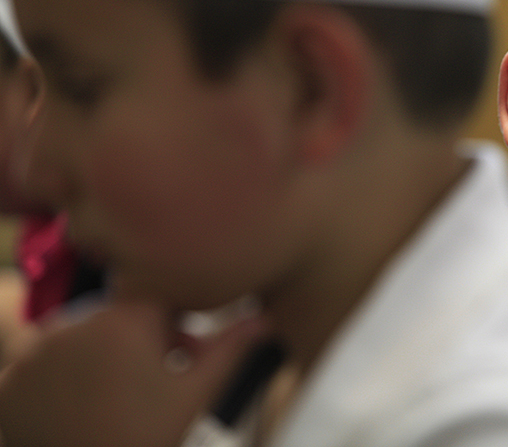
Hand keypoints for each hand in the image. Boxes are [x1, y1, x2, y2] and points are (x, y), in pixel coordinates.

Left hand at [0, 299, 269, 446]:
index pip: (160, 292)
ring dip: (108, 354)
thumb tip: (265, 320)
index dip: (178, 316)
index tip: (186, 345)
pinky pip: (51, 360)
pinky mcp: (12, 377)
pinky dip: (69, 374)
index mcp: (125, 320)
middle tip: (160, 378)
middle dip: (144, 338)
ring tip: (124, 395)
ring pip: (88, 335)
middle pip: (123, 314)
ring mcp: (38, 350)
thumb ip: (229, 350)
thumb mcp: (192, 397)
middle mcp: (76, 323)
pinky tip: (87, 405)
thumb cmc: (137, 442)